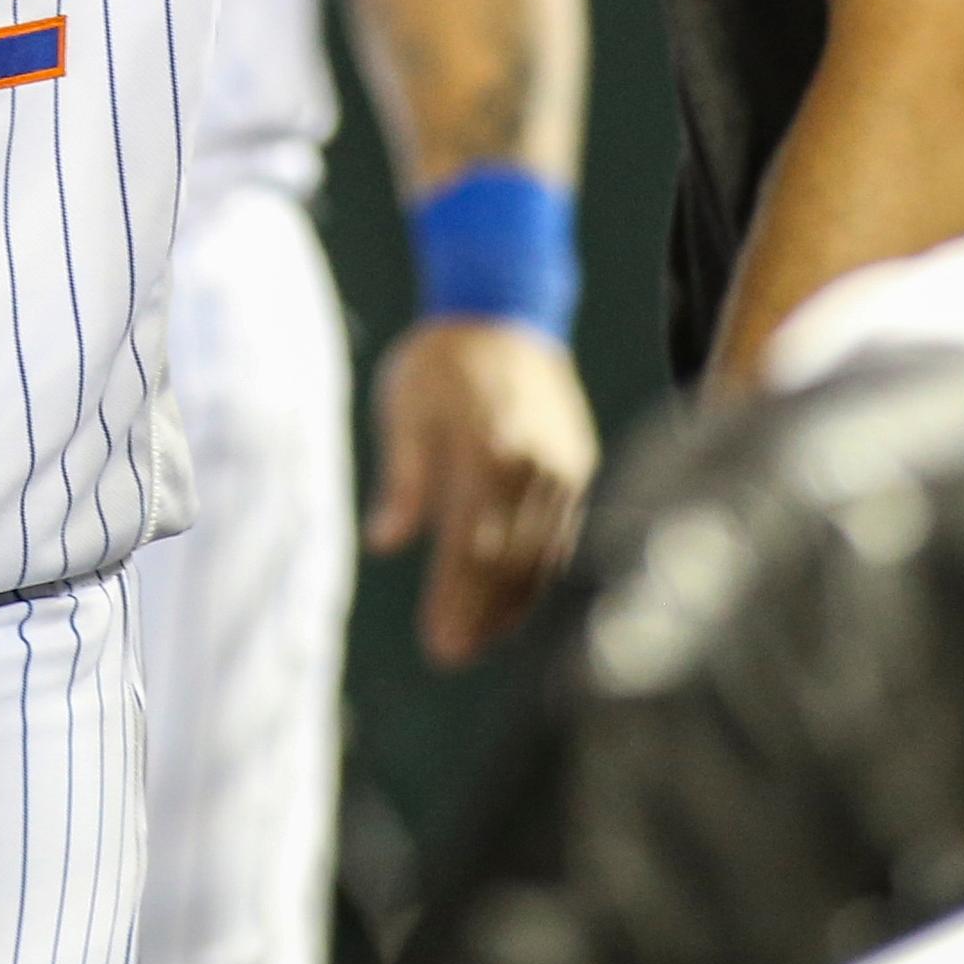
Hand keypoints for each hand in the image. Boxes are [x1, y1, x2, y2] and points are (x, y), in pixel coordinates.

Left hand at [366, 316, 597, 667]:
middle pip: (510, 561)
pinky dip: (538, 573)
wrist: (505, 309)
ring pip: (542, 555)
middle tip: (451, 655)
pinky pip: (562, 534)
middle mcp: (536, 466)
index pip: (473, 546)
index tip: (437, 643)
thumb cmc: (442, 362)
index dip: (456, 601)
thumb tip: (384, 542)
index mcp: (489, 451)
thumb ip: (402, 477)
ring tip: (479, 641)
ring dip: (511, 604)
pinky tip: (515, 600)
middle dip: (480, 615)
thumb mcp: (406, 407)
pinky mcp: (579, 466)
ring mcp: (565, 468)